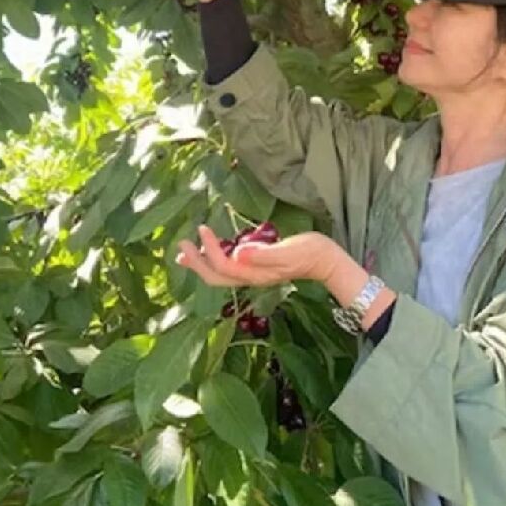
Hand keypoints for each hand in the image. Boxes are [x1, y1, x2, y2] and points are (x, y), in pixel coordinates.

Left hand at [176, 226, 337, 288]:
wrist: (325, 261)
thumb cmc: (309, 252)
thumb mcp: (287, 251)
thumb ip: (263, 254)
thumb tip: (238, 253)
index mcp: (254, 273)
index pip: (223, 265)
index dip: (209, 249)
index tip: (202, 229)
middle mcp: (250, 277)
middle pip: (215, 276)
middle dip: (196, 263)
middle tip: (180, 246)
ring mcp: (253, 274)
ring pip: (220, 274)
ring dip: (201, 264)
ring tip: (185, 254)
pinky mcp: (257, 268)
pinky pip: (228, 268)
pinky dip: (214, 260)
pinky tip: (212, 251)